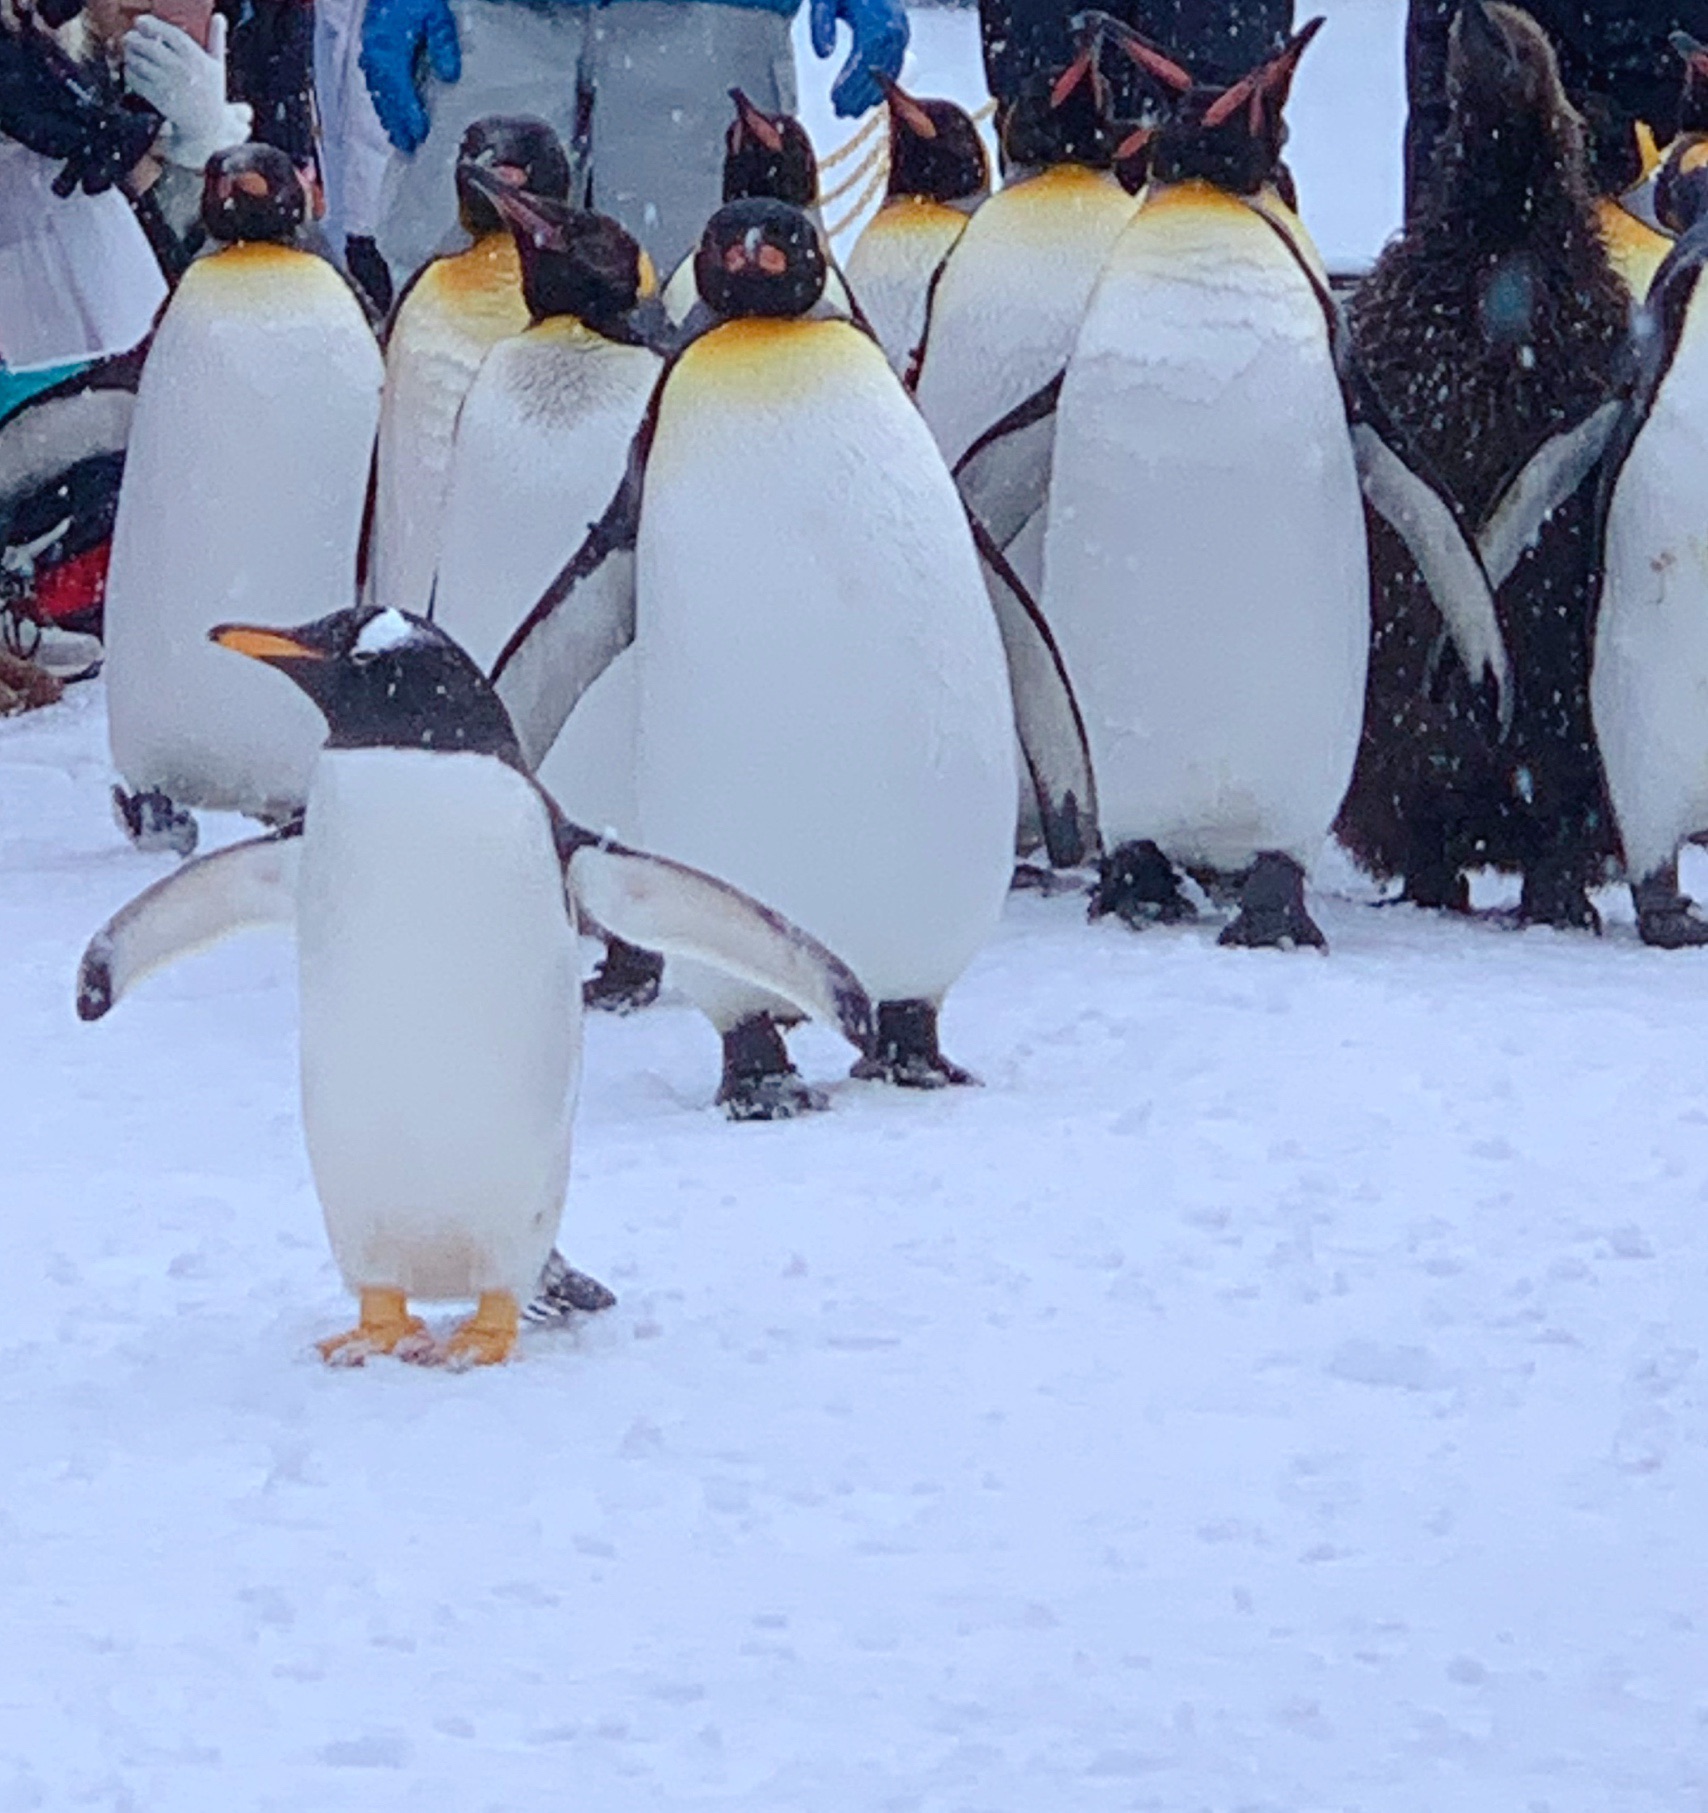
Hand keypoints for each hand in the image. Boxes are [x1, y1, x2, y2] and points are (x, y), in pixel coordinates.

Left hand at [123, 14, 250, 169]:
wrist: (207, 126)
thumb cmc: (211, 93)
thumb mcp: (218, 66)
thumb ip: (216, 40)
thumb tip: (219, 17)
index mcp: (196, 59)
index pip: (170, 35)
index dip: (152, 25)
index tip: (141, 22)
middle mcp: (182, 70)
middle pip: (149, 46)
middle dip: (134, 39)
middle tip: (130, 38)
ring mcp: (169, 85)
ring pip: (140, 61)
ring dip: (130, 55)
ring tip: (130, 53)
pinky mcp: (159, 98)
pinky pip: (136, 79)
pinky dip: (130, 73)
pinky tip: (132, 70)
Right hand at [360, 0, 459, 154]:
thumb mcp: (436, 15)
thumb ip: (442, 44)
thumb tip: (450, 76)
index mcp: (389, 48)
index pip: (399, 89)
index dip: (408, 114)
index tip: (419, 135)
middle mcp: (374, 54)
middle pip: (384, 97)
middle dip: (396, 125)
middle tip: (408, 148)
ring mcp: (369, 52)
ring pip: (377, 92)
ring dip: (387, 117)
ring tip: (399, 138)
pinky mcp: (369, 49)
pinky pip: (373, 83)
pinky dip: (382, 102)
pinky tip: (389, 112)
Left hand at [809, 0, 906, 118]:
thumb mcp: (823, 0)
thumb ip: (821, 25)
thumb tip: (823, 55)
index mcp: (874, 21)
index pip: (862, 63)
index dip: (848, 85)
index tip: (834, 100)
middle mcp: (893, 29)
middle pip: (876, 72)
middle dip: (857, 95)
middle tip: (838, 110)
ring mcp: (901, 32)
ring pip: (888, 73)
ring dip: (869, 94)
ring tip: (849, 109)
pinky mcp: (902, 35)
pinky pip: (895, 66)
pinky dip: (881, 83)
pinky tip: (867, 96)